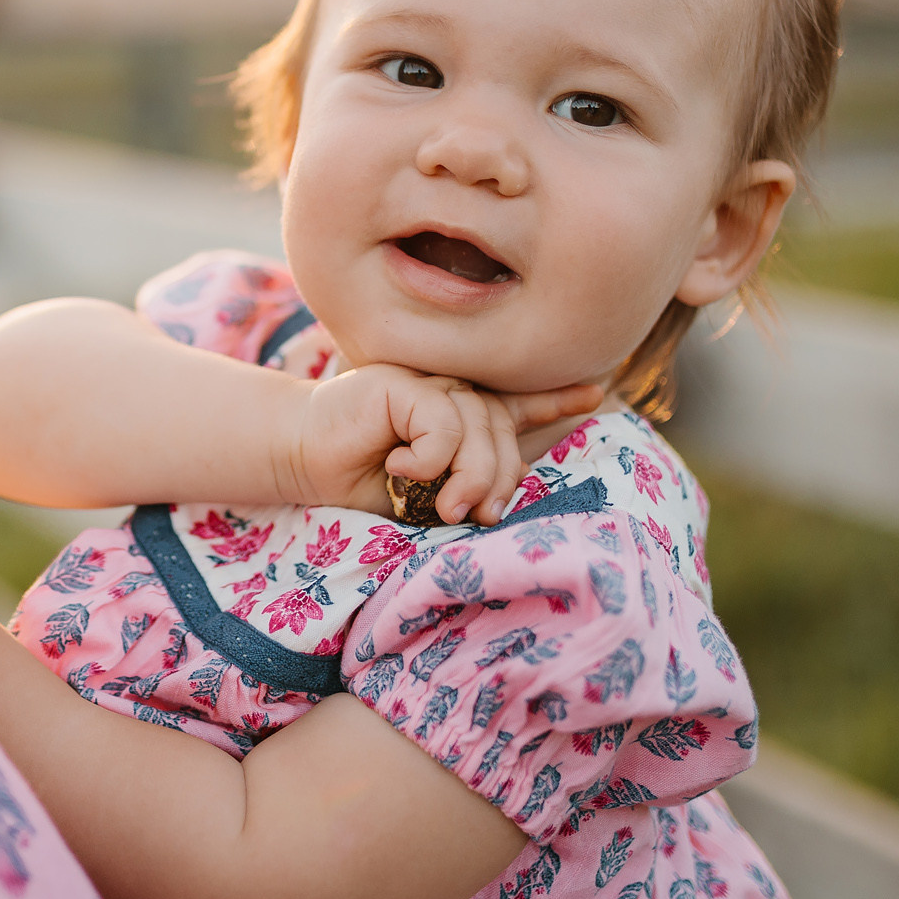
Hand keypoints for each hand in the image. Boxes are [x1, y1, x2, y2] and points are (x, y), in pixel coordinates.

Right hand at [293, 367, 605, 524]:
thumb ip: (465, 485)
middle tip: (474, 516)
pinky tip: (398, 467)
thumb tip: (502, 502)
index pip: (514, 404)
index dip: (556, 398)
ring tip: (445, 506)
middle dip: (499, 480)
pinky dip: (428, 459)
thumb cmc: (362, 480)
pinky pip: (443, 423)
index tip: (595, 394)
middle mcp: (449, 391)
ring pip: (479, 428)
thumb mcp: (427, 492)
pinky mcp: (403, 383)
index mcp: (457, 414)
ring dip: (468, 478)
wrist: (303, 459)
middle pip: (502, 431)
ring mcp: (427, 382)